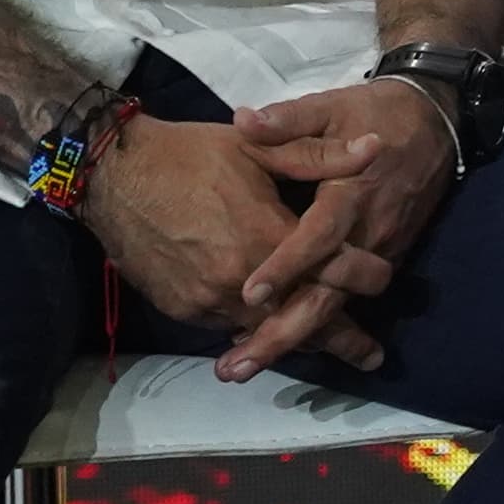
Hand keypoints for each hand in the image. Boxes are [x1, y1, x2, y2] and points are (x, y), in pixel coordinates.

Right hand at [80, 115, 378, 373]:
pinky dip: (255, 331)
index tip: (387, 280)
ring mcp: (208, 300)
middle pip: (302, 316)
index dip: (363, 275)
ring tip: (332, 353)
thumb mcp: (260, 149)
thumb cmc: (193, 154)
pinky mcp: (182, 309)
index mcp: (267, 237)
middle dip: (341, 338)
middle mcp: (241, 280)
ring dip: (298, 340)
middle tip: (371, 357)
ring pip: (264, 329)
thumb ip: (320, 156)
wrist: (116, 175)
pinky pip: (229, 327)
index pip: (330, 267)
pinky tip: (271, 337)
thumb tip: (375, 146)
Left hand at [217, 77, 459, 378]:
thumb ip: (288, 120)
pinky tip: (276, 341)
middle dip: (283, 333)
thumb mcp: (331, 106)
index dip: (287, 265)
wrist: (437, 119)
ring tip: (244, 367)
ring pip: (338, 306)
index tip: (249, 294)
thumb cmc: (375, 112)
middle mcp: (368, 231)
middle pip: (328, 294)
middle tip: (237, 367)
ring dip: (294, 341)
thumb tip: (241, 120)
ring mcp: (380, 249)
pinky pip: (348, 298)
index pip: (320, 236)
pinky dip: (315, 326)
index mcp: (352, 192)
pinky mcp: (385, 256)